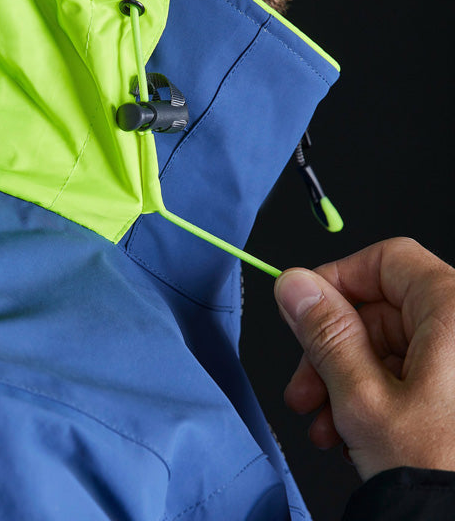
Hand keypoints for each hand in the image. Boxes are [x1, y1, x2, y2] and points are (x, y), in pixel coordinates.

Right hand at [273, 237, 454, 481]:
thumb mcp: (363, 399)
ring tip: (324, 423)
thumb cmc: (441, 474)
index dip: (336, 281)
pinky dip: (373, 396)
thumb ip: (324, 332)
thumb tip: (295, 285)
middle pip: (381, 311)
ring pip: (388, 347)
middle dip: (331, 351)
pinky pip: (410, 374)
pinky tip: (351, 432)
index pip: (387, 260)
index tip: (303, 309)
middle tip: (304, 386)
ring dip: (344, 381)